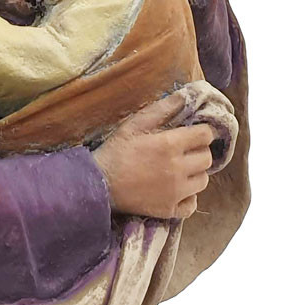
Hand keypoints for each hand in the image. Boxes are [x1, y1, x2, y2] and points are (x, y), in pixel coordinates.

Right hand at [93, 92, 214, 218]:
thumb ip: (162, 109)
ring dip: (195, 173)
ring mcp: (175, 192)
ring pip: (203, 181)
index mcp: (170, 145)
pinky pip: (192, 204)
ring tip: (179, 170)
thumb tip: (186, 95)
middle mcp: (178, 169)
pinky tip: (176, 190)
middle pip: (207, 158)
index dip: (201, 132)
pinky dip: (188, 197)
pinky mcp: (169, 210)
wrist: (97, 185)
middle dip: (199, 151)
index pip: (205, 135)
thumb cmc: (115, 151)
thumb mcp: (134, 125)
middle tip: (184, 151)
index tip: (193, 133)